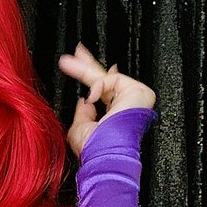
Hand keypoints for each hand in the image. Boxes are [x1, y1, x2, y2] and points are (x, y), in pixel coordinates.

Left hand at [58, 42, 156, 160]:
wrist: (106, 153)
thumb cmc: (95, 150)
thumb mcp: (79, 129)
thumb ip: (82, 113)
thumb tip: (84, 101)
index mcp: (113, 117)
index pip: (103, 92)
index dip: (91, 77)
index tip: (77, 65)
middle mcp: (125, 107)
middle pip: (106, 80)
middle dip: (88, 65)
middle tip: (74, 53)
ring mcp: (133, 99)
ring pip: (107, 76)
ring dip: (84, 69)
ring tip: (67, 63)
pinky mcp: (139, 92)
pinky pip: (114, 79)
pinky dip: (100, 86)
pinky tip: (92, 96)